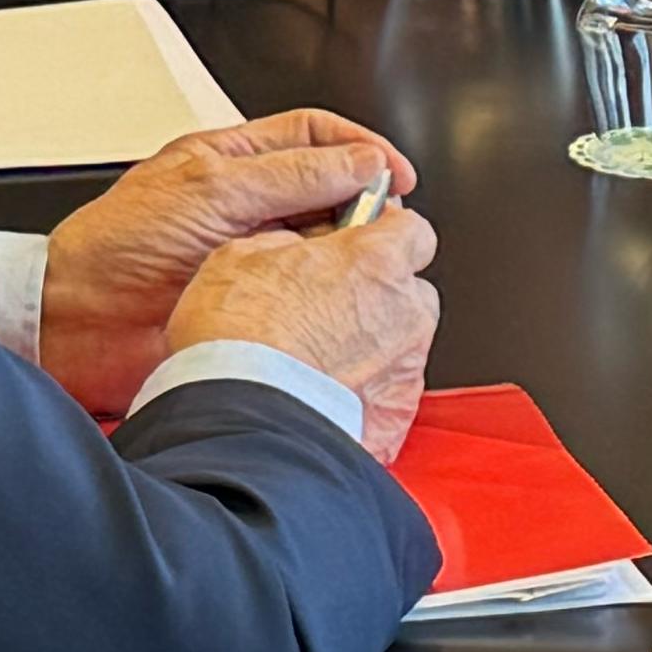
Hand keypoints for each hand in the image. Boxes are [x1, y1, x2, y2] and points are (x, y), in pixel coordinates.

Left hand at [38, 112, 422, 416]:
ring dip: (346, 252)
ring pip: (321, 246)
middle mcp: (245, 206)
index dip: (362, 150)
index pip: (314, 137)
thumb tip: (360, 162)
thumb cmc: (114, 249)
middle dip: (362, 204)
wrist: (74, 322)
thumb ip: (289, 175)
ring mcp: (250, 255)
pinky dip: (327, 295)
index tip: (397, 175)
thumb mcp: (211, 191)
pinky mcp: (251, 303)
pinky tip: (335, 299)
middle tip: (384, 223)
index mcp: (231, 162)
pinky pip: (304, 294)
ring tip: (362, 261)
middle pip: (327, 191)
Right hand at [167, 206, 442, 460]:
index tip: (359, 243)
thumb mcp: (242, 256)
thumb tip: (298, 246)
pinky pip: (390, 395)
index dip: (383, 235)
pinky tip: (325, 393)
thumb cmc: (238, 339)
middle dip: (378, 295)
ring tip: (318, 359)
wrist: (240, 419)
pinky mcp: (397, 416)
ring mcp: (406, 369)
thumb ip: (291, 243)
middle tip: (329, 307)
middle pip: (410, 291)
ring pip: (402, 345)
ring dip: (372, 346)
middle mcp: (405, 313)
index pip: (412, 231)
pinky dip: (367, 393)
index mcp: (375, 262)